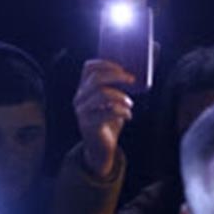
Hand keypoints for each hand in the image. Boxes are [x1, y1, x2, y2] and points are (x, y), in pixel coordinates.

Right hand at [74, 60, 134, 177]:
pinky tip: (128, 116)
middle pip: (96, 78)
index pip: (88, 67)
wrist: (100, 149)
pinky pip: (108, 112)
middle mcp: (79, 98)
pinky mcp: (89, 124)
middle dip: (117, 76)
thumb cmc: (108, 122)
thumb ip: (114, 89)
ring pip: (102, 93)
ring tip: (130, 103)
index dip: (105, 63)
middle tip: (132, 79)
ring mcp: (82, 111)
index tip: (122, 68)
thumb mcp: (109, 102)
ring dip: (121, 96)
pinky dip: (123, 111)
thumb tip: (133, 75)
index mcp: (83, 89)